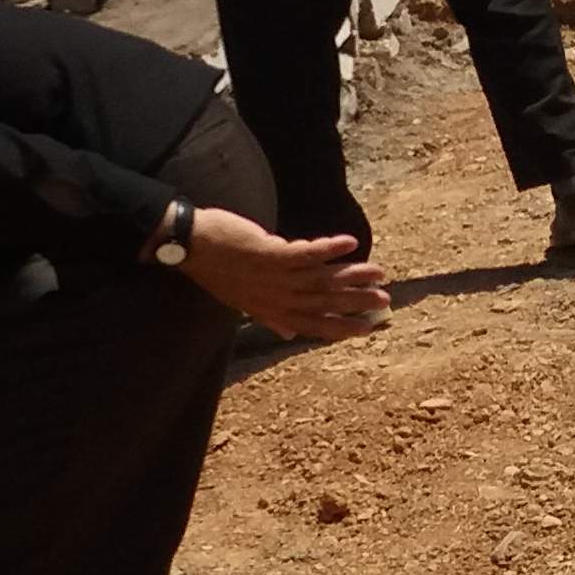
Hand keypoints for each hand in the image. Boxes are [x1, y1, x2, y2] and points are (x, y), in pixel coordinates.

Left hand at [178, 206, 390, 338]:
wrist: (189, 248)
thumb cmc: (216, 271)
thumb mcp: (241, 303)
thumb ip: (269, 317)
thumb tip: (288, 333)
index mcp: (272, 312)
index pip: (314, 325)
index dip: (343, 328)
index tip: (368, 328)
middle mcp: (277, 298)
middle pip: (325, 303)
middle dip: (357, 302)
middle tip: (384, 299)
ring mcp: (275, 277)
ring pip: (322, 279)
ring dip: (353, 275)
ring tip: (378, 273)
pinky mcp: (271, 254)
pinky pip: (307, 253)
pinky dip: (329, 248)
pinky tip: (350, 242)